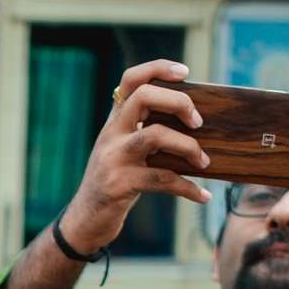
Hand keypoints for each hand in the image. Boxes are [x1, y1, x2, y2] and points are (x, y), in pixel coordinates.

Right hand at [61, 58, 212, 252]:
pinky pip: (162, 179)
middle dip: (179, 103)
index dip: (158, 68)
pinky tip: (202, 196)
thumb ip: (145, 132)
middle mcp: (111, 134)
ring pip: (155, 135)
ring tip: (203, 161)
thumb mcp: (122, 150)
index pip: (131, 79)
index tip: (185, 73)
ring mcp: (113, 158)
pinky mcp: (120, 184)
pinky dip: (188, 188)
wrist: (84, 220)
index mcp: (114, 121)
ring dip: (188, 146)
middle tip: (198, 122)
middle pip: (144, 97)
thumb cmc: (114, 182)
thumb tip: (195, 124)